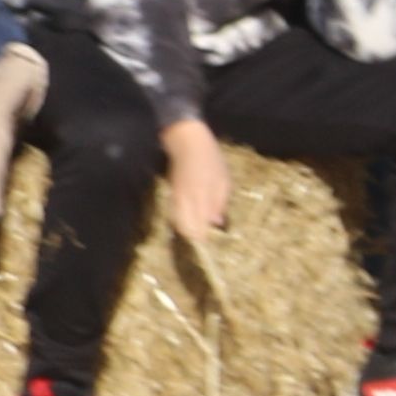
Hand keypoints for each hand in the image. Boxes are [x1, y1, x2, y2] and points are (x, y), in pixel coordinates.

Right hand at [161, 118, 234, 240]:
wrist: (186, 142)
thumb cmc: (210, 159)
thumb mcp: (224, 180)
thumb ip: (219, 203)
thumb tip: (216, 224)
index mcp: (200, 197)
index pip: (198, 229)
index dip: (204, 242)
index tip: (213, 253)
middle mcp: (185, 202)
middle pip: (186, 231)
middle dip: (195, 243)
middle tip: (207, 252)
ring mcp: (176, 199)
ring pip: (178, 225)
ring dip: (189, 235)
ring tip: (201, 243)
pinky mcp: (172, 196)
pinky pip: (175, 216)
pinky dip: (183, 225)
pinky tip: (192, 228)